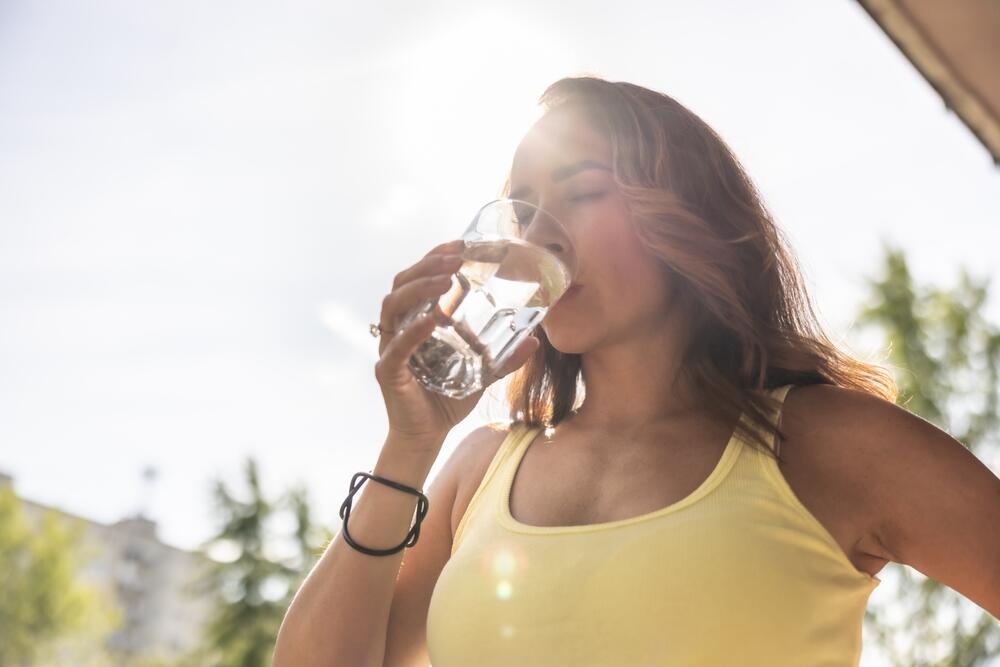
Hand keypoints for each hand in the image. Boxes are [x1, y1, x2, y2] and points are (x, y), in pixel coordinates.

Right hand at [374, 239, 539, 449]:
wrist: (428, 436)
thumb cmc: (448, 399)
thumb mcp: (482, 373)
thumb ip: (504, 356)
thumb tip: (535, 339)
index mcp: (417, 319)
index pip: (419, 277)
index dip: (435, 256)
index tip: (460, 243)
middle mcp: (399, 327)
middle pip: (402, 282)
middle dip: (427, 264)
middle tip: (455, 256)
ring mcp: (390, 347)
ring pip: (394, 305)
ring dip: (419, 288)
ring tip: (444, 279)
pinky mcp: (388, 371)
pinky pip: (397, 346)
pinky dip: (413, 331)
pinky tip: (433, 320)